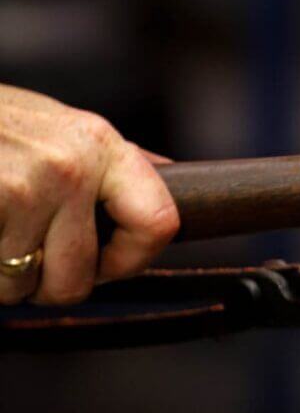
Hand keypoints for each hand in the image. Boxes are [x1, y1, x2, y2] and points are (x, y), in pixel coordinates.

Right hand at [0, 84, 178, 304]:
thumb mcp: (58, 126)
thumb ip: (111, 159)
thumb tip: (170, 175)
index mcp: (100, 145)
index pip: (158, 222)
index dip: (134, 259)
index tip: (108, 263)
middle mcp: (69, 166)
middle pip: (78, 277)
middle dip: (47, 283)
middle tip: (23, 254)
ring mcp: (21, 188)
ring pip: (22, 286)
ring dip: (2, 278)